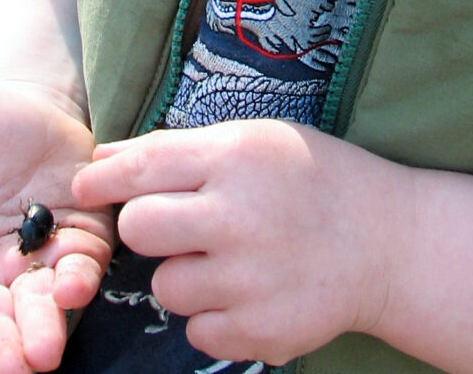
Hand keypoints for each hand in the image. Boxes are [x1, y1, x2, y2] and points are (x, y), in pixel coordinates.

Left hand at [72, 119, 409, 366]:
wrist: (389, 243)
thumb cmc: (313, 178)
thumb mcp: (252, 140)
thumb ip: (178, 149)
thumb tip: (104, 160)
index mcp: (235, 158)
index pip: (143, 166)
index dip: (103, 179)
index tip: (83, 186)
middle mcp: (238, 217)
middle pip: (138, 230)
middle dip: (145, 227)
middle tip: (174, 225)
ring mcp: (251, 279)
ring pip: (165, 287)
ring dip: (182, 275)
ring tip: (226, 259)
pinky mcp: (263, 330)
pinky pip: (197, 331)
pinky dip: (212, 316)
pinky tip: (246, 291)